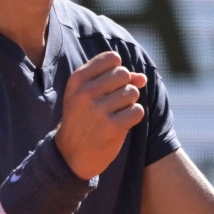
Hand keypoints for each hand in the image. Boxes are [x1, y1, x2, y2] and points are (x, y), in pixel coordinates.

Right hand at [55, 51, 147, 179]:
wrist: (71, 155)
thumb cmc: (83, 119)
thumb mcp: (87, 95)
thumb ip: (113, 80)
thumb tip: (143, 78)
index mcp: (77, 80)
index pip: (112, 58)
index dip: (117, 70)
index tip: (109, 84)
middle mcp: (86, 92)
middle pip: (124, 74)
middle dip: (124, 86)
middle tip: (113, 101)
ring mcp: (99, 110)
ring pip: (133, 92)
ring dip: (129, 103)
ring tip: (115, 113)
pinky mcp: (113, 127)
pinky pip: (137, 110)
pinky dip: (133, 116)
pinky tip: (121, 123)